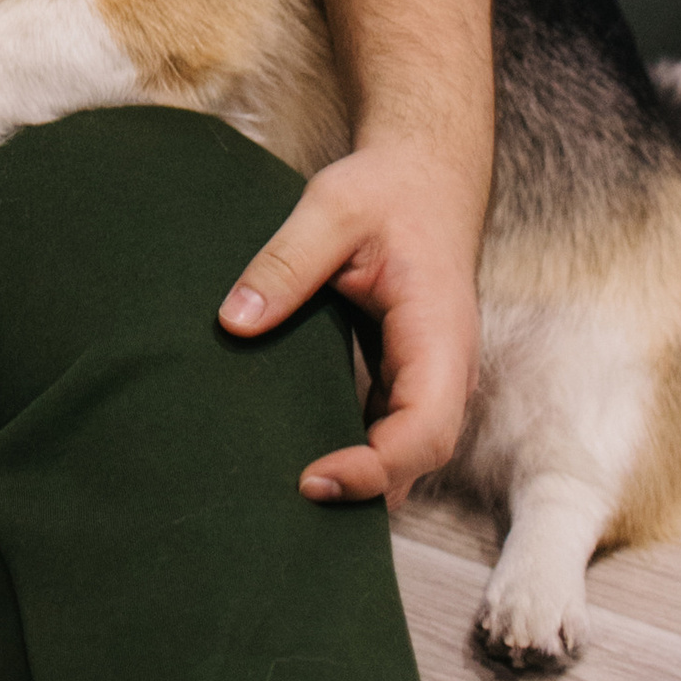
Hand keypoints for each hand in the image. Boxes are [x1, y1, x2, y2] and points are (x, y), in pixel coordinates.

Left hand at [218, 136, 485, 505]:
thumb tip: (233, 321)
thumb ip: (286, 262)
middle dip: (362, 492)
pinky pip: (389, 433)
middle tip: (282, 502)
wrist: (426, 178)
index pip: (424, 430)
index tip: (311, 478)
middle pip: (418, 459)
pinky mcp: (406, 377)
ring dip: (360, 482)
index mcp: (439, 334)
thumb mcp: (332, 209)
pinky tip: (300, 458)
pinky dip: (355, 454)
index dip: (374, 470)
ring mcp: (431, 379)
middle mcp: (446, 370)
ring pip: (407, 456)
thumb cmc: (387, 191)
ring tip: (284, 496)